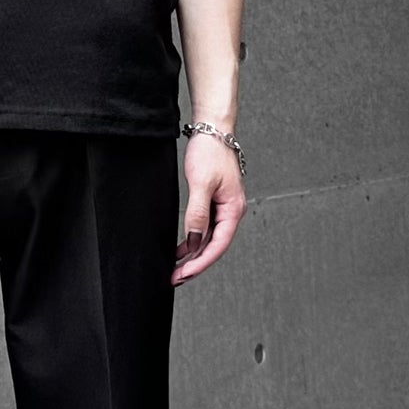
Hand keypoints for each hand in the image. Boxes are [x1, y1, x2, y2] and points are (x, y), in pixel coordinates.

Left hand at [171, 133, 245, 286]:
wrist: (212, 130)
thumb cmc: (211, 152)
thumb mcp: (201, 185)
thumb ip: (198, 214)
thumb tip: (194, 241)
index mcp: (233, 209)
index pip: (218, 245)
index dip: (201, 263)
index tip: (184, 274)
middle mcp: (231, 211)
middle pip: (214, 246)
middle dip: (195, 264)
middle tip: (175, 278)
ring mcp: (223, 208)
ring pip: (209, 239)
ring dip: (193, 255)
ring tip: (175, 269)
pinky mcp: (214, 203)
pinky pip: (204, 228)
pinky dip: (193, 240)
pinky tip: (180, 250)